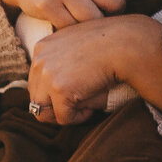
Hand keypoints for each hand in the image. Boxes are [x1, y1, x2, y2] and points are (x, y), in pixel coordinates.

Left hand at [29, 14, 161, 121]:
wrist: (126, 43)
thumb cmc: (109, 47)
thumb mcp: (78, 51)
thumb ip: (60, 68)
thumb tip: (45, 103)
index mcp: (43, 48)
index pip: (36, 82)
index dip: (56, 94)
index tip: (79, 90)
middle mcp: (39, 59)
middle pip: (36, 98)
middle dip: (58, 105)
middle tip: (82, 102)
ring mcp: (46, 74)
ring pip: (43, 111)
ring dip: (65, 113)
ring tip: (86, 106)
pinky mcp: (58, 88)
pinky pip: (63, 118)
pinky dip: (79, 117)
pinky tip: (92, 106)